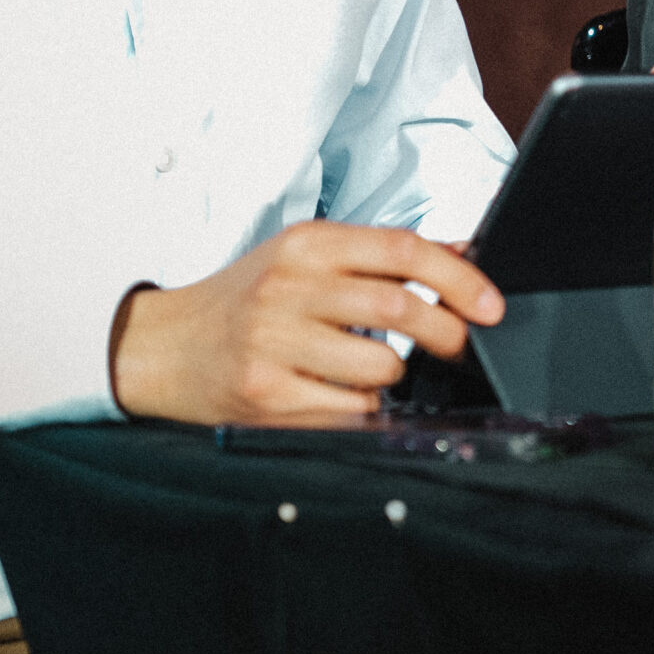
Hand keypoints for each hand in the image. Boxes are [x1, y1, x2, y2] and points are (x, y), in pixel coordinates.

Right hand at [108, 221, 504, 422]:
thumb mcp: (307, 258)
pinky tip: (344, 395)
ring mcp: (273, 341)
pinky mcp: (264, 394)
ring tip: (378, 371)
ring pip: (378, 366)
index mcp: (308, 243)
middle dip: (445, 333)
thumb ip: (380, 256)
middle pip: (397, 307)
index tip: (491, 305)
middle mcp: (289, 286)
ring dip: (397, 377)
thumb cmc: (245, 300)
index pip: (404, 248)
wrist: (163, 345)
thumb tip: (464, 256)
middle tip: (458, 346)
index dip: (459, 277)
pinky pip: (347, 409)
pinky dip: (364, 408)